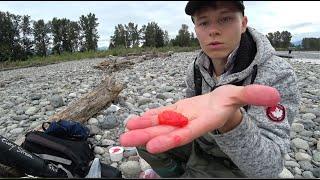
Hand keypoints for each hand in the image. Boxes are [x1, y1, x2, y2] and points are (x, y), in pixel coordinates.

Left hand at [120, 84, 279, 153]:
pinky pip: (158, 115)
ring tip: (124, 131)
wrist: (219, 106)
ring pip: (158, 124)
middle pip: (165, 131)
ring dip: (141, 128)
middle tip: (125, 141)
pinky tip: (132, 120)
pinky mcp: (174, 111)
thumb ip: (253, 96)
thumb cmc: (229, 103)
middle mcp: (188, 123)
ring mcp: (179, 117)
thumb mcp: (240, 95)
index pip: (186, 133)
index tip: (152, 144)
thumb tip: (274, 95)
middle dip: (146, 136)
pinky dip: (145, 117)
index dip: (171, 138)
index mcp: (202, 122)